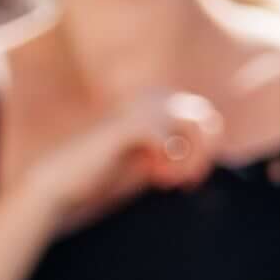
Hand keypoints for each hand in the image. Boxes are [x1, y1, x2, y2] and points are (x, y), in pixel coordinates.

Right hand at [29, 89, 225, 228]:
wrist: (63, 182)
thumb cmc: (107, 171)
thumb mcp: (153, 155)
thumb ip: (180, 144)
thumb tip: (216, 149)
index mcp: (153, 99)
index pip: (205, 116)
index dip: (206, 148)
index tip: (188, 176)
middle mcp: (148, 97)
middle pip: (205, 118)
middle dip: (203, 153)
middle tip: (185, 182)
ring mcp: (137, 108)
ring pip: (194, 127)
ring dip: (191, 159)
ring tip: (169, 180)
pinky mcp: (127, 127)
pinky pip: (170, 142)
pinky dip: (171, 164)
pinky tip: (156, 178)